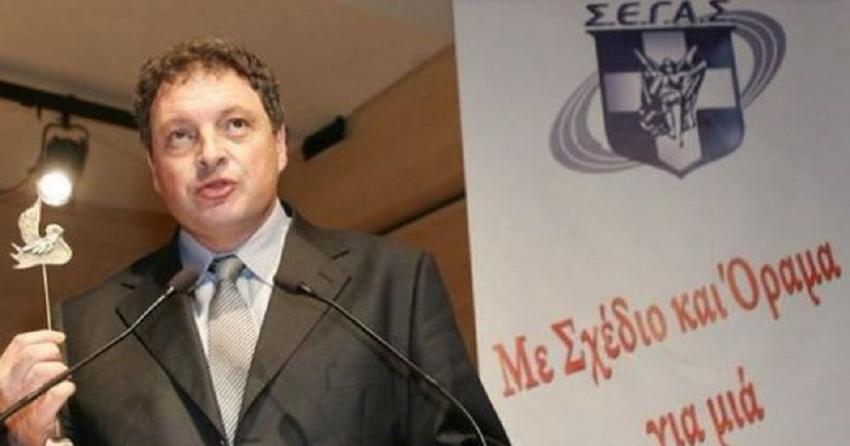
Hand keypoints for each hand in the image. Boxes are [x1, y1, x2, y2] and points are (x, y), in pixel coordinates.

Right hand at [0, 331, 74, 445]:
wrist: (25, 437)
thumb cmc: (25, 404)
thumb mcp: (18, 379)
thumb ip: (28, 360)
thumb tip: (53, 340)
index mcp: (2, 372)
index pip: (20, 344)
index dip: (44, 336)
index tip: (59, 338)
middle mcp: (7, 385)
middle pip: (32, 354)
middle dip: (52, 354)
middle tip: (59, 363)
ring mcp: (21, 401)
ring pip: (43, 371)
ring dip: (59, 370)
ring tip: (63, 378)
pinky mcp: (37, 418)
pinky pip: (54, 394)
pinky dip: (65, 389)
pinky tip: (68, 389)